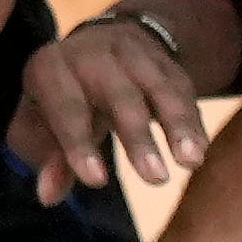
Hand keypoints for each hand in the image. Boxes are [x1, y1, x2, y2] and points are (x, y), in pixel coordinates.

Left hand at [10, 0, 218, 204]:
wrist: (97, 45)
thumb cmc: (62, 96)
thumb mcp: (42, 120)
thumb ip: (48, 156)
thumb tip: (48, 196)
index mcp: (51, 68)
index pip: (65, 108)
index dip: (78, 145)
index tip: (97, 180)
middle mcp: (93, 54)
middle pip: (119, 96)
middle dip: (138, 139)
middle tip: (156, 179)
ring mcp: (134, 54)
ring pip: (160, 89)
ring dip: (178, 126)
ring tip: (191, 162)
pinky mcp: (165, 62)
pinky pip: (184, 90)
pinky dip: (193, 121)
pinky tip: (200, 150)